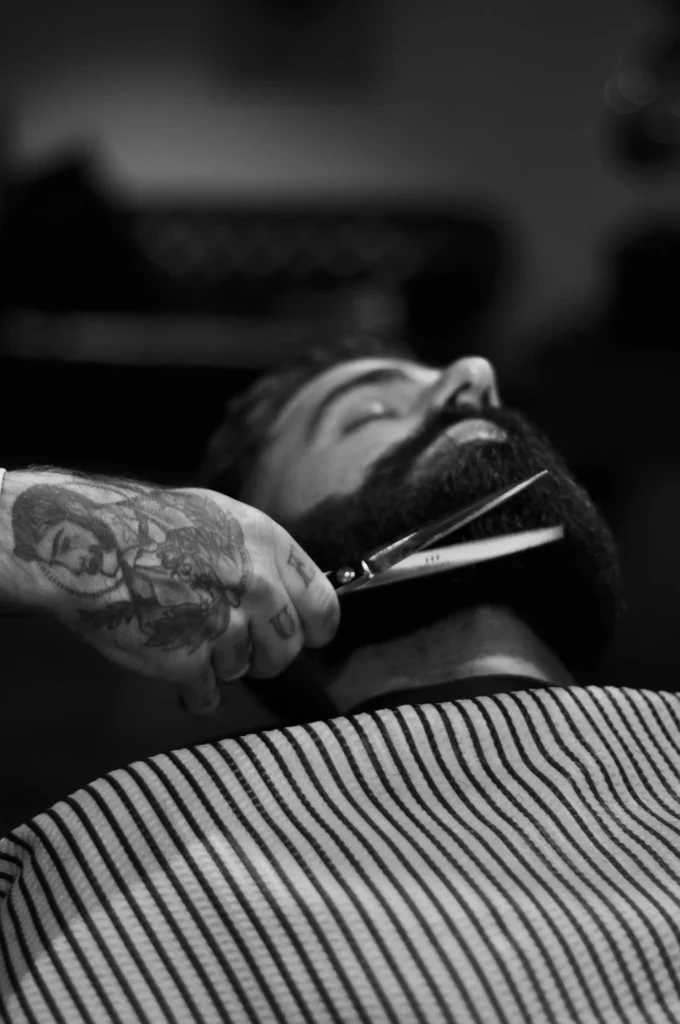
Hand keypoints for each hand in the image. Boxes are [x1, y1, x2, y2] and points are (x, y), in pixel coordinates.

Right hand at [5, 472, 339, 715]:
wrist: (84, 544)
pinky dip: (193, 690)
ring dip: (219, 663)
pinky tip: (172, 664)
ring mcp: (225, 625)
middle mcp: (256, 585)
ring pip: (244, 669)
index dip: (313, 626)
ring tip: (184, 633)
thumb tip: (284, 587)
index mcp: (267, 543)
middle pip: (288, 647)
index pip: (323, 605)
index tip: (304, 634)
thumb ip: (258, 555)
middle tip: (233, 642)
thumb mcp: (216, 518)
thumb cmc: (144, 526)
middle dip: (265, 653)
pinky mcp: (190, 661)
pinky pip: (209, 695)